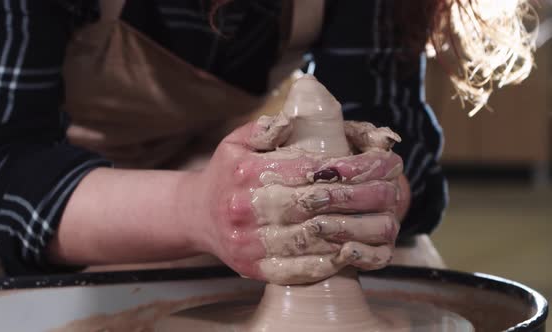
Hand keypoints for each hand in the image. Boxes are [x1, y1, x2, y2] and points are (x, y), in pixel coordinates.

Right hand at [188, 114, 404, 283]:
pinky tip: (353, 250)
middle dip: (361, 196)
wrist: (195, 216)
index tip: (382, 163)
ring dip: (355, 231)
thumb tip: (292, 121)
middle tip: (392, 190)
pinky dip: (330, 261)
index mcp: (246, 172)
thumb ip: (264, 128)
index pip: (308, 169)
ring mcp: (249, 242)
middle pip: (315, 203)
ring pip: (312, 238)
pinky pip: (298, 269)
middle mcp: (246, 207)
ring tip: (386, 222)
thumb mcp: (236, 142)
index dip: (351, 167)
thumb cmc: (226, 174)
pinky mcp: (253, 268)